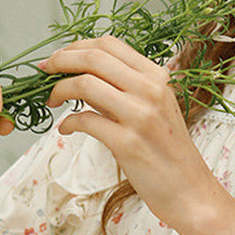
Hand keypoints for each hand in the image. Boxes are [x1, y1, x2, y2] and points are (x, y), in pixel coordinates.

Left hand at [43, 35, 217, 228]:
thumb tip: (84, 76)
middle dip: (60, 61)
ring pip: (85, 84)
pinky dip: (68, 123)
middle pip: (93, 58)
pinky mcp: (127, 143)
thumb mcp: (154, 109)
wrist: (189, 190)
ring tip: (52, 100)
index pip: (109, 44)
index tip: (60, 57)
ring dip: (59, 90)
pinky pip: (85, 121)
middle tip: (45, 71)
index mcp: (157, 77)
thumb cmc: (169, 152)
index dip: (77, 46)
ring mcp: (140, 116)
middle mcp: (151, 90)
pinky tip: (66, 129)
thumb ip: (124, 89)